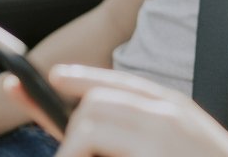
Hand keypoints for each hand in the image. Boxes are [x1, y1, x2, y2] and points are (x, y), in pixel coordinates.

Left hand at [2, 64, 227, 156]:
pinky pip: (93, 145)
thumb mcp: (163, 148)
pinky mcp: (152, 151)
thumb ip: (127, 136)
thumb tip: (80, 126)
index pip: (120, 84)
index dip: (83, 78)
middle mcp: (168, 112)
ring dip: (73, 151)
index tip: (53, 77)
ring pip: (88, 120)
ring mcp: (162, 131)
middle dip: (70, 128)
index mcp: (174, 109)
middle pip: (96, 102)